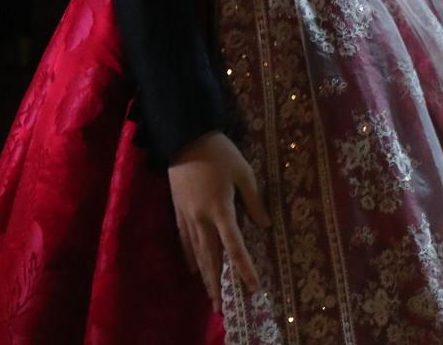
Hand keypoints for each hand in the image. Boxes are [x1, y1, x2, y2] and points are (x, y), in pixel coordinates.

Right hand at [166, 130, 270, 305]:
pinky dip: (190, 256)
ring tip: (208, 294)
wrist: (184, 137)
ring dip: (204, 275)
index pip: (235, 247)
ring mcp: (188, 216)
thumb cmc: (219, 153)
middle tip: (220, 306)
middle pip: (211, 258)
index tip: (253, 287)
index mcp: (221, 210)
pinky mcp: (178, 210)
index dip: (244, 269)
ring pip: (196, 252)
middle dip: (217, 283)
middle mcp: (203, 218)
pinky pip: (184, 240)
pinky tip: (193, 268)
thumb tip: (264, 225)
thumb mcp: (243, 172)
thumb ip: (254, 200)